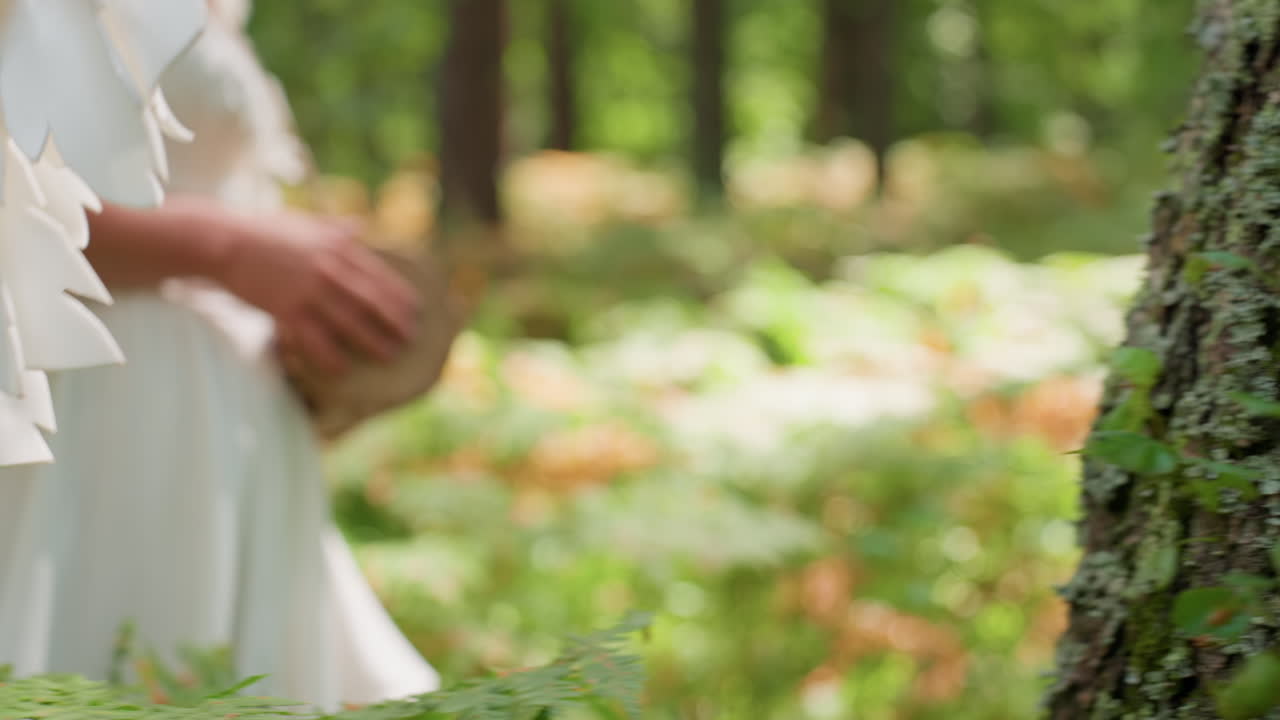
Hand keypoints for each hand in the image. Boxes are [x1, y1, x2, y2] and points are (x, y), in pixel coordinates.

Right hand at [214, 210, 418, 374]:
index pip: (381, 276)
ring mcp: (309, 291)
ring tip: (389, 356)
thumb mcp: (306, 222)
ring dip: (373, 342)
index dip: (401, 297)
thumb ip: (336, 226)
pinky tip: (343, 369)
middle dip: (395, 323)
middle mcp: (330, 268)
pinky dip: (331, 356)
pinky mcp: (287, 310)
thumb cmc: (265, 230)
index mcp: (338, 245)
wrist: (224, 242)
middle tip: (410, 339)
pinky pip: (315, 339)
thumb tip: (359, 224)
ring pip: (351, 323)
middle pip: (373, 302)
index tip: (416, 312)